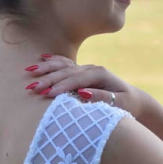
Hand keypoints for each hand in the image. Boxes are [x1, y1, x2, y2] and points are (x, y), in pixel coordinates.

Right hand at [24, 54, 143, 118]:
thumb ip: (102, 98)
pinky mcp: (82, 71)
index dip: (62, 86)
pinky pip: (65, 64)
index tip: (47, 93)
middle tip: (32, 87)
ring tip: (29, 71)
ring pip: (63, 66)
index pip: (77, 80)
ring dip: (46, 68)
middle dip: (48, 79)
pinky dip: (53, 61)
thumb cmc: (126, 105)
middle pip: (66, 72)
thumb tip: (83, 92)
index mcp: (100, 74)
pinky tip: (41, 58)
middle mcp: (92, 68)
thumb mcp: (120, 104)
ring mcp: (86, 68)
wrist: (132, 99)